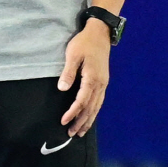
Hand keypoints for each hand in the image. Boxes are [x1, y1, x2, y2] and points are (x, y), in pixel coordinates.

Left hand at [59, 20, 110, 136]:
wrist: (100, 33)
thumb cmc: (84, 42)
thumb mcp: (73, 54)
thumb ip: (68, 72)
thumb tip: (62, 89)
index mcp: (92, 78)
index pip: (82, 100)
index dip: (73, 112)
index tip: (64, 121)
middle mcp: (100, 83)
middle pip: (91, 107)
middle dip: (81, 121)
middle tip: (71, 133)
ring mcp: (104, 83)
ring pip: (97, 106)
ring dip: (89, 119)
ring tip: (81, 131)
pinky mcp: (104, 81)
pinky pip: (100, 100)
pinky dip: (95, 111)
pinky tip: (90, 116)